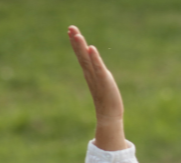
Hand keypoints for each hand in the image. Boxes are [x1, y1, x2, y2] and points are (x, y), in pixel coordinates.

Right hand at [68, 26, 126, 149]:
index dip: (76, 44)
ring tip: (77, 34)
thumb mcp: (102, 83)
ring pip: (87, 60)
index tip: (71, 30)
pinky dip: (94, 59)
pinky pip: (98, 68)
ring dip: (81, 47)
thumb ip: (98, 75)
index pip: (82, 56)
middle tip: (70, 27)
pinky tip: (91, 49)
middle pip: (82, 55)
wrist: (110, 117)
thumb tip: (96, 70)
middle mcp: (91, 74)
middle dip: (76, 41)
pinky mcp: (104, 82)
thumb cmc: (107, 101)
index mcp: (90, 74)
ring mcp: (96, 78)